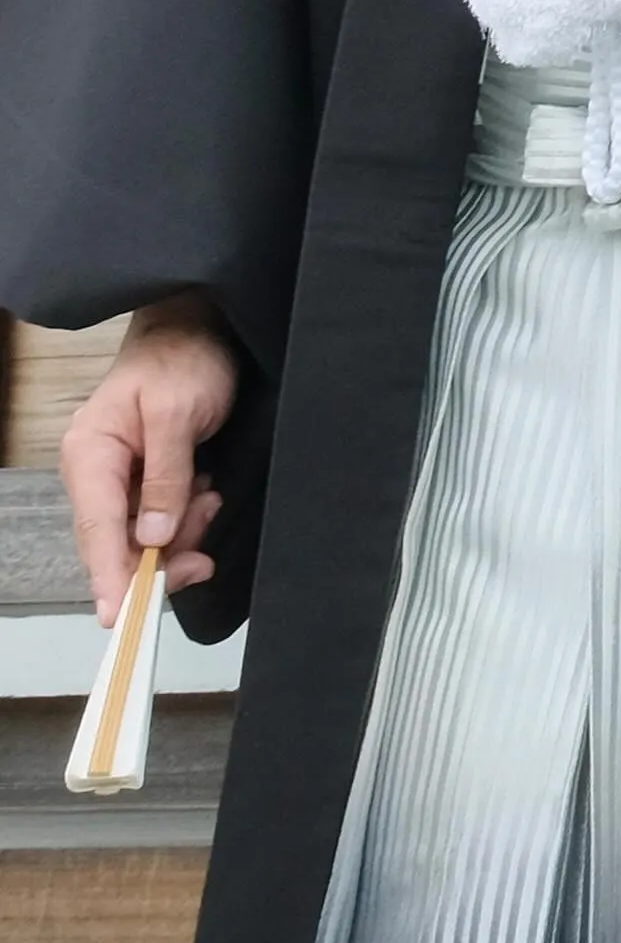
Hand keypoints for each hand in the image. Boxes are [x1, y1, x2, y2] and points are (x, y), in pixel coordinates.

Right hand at [59, 303, 235, 628]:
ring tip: (210, 497)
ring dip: (182, 533)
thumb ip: (165, 476)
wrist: (199, 327)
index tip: (121, 615)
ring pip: (143, 540)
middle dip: (162, 557)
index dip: (109, 575)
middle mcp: (95, 471)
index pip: (96, 527)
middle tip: (202, 555)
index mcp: (88, 452)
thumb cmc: (183, 358)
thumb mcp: (177, 412)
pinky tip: (206, 495)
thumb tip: (153, 537)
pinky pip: (160, 523)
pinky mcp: (144, 482)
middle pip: (117, 544)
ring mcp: (118, 479)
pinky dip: (186, 520)